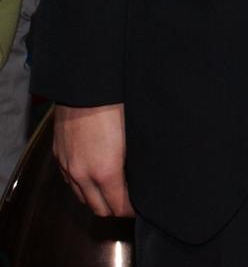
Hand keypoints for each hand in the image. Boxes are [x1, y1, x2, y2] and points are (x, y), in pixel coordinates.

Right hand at [53, 102, 133, 217]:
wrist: (86, 86)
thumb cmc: (115, 105)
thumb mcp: (132, 136)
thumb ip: (133, 161)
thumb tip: (139, 174)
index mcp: (105, 171)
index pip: (118, 206)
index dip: (131, 210)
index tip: (140, 206)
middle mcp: (83, 175)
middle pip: (98, 209)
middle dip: (114, 209)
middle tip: (127, 203)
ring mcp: (68, 166)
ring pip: (82, 198)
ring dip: (96, 199)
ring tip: (111, 191)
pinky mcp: (59, 156)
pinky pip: (69, 182)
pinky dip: (81, 186)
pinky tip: (92, 177)